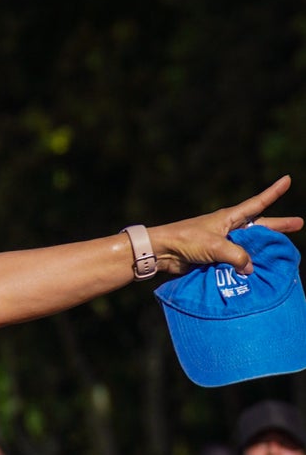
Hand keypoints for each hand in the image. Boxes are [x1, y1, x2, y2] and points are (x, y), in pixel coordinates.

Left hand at [148, 178, 301, 279]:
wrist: (163, 252)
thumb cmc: (187, 240)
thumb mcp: (215, 246)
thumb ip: (236, 256)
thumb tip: (250, 268)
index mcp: (230, 218)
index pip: (257, 203)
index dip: (273, 192)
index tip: (287, 179)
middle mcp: (229, 229)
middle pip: (259, 227)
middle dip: (278, 226)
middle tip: (299, 224)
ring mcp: (222, 244)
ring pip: (248, 247)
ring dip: (262, 251)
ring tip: (279, 256)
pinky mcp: (215, 259)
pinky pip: (235, 262)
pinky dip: (244, 267)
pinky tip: (254, 274)